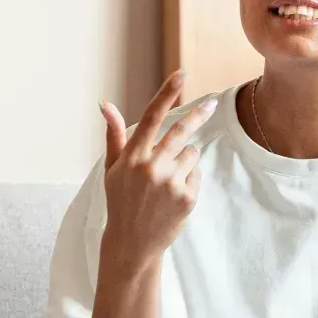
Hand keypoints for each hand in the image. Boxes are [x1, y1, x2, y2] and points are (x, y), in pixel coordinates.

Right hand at [98, 70, 216, 274]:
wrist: (132, 243)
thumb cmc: (121, 201)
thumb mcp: (112, 168)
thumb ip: (115, 134)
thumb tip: (105, 103)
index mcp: (132, 157)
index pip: (152, 117)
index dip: (168, 94)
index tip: (182, 75)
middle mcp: (151, 167)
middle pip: (182, 130)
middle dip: (199, 114)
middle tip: (212, 103)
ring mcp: (170, 183)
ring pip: (192, 153)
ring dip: (185, 159)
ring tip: (168, 179)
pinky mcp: (187, 197)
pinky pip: (197, 174)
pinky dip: (190, 179)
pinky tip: (174, 194)